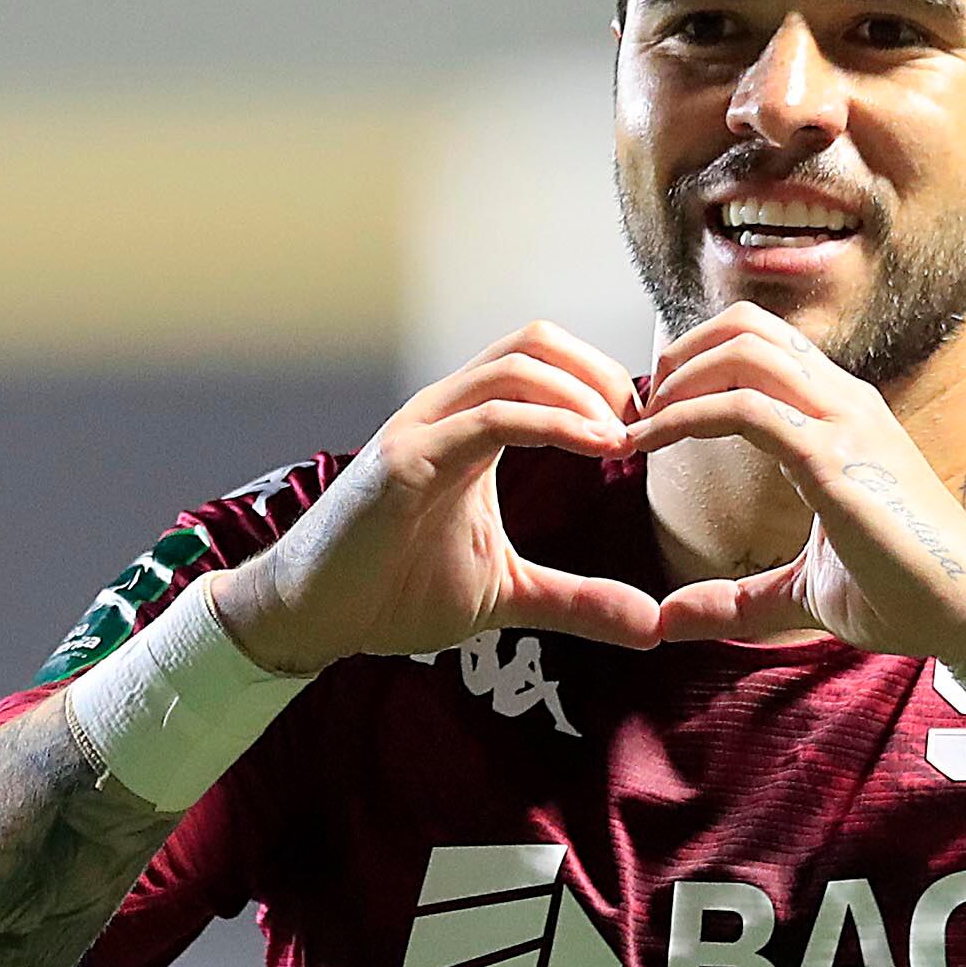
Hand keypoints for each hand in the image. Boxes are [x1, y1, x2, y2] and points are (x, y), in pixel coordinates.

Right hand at [204, 322, 663, 675]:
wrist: (315, 617)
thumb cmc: (393, 592)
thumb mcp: (507, 595)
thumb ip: (577, 601)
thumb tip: (650, 625)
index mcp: (469, 428)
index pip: (544, 363)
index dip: (603, 383)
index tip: (649, 434)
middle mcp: (446, 413)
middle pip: (536, 342)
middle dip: (601, 374)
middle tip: (644, 428)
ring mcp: (423, 429)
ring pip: (516, 366)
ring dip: (584, 393)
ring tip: (625, 437)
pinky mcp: (404, 458)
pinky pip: (489, 416)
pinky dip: (551, 423)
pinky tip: (596, 449)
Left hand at [631, 303, 965, 663]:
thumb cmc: (904, 595)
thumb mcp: (802, 593)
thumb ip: (738, 599)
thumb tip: (670, 618)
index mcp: (840, 416)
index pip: (763, 347)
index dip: (697, 367)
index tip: (650, 418)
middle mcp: (843, 402)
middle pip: (748, 326)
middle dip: (678, 355)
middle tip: (635, 410)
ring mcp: (844, 422)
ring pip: (744, 349)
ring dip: (675, 378)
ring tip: (635, 426)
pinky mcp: (835, 457)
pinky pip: (746, 410)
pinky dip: (684, 417)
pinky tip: (646, 443)